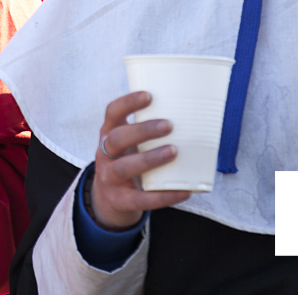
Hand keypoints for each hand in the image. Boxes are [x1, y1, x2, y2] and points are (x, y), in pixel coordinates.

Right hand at [89, 91, 191, 229]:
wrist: (109, 199)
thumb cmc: (129, 160)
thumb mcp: (129, 143)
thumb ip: (148, 131)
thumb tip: (193, 115)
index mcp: (108, 133)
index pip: (112, 112)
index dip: (127, 103)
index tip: (148, 95)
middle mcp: (104, 154)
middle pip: (117, 138)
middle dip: (142, 131)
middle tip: (168, 125)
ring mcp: (109, 178)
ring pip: (124, 167)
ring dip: (149, 159)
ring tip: (173, 152)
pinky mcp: (120, 200)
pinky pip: (140, 199)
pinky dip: (162, 196)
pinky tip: (183, 191)